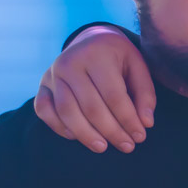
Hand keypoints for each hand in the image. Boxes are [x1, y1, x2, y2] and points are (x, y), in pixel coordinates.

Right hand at [34, 25, 156, 153]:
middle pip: (91, 107)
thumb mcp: (138, 66)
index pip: (113, 95)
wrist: (90, 40)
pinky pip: (44, 110)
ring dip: (86, 134)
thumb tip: (146, 123)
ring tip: (103, 147)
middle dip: (111, 131)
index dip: (128, 119)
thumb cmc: (118, 58)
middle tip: (127, 146)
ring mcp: (52, 74)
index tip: (140, 136)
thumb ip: (145, 94)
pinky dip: (58, 127)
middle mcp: (70, 62)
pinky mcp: (42, 85)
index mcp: (96, 54)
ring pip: (66, 111)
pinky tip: (77, 136)